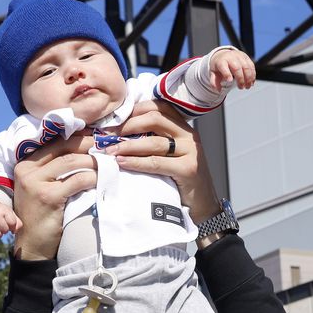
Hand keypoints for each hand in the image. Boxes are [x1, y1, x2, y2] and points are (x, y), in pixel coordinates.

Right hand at [0, 201, 22, 241]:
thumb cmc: (1, 213)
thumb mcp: (10, 213)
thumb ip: (17, 222)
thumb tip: (14, 232)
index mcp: (4, 210)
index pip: (12, 223)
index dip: (13, 226)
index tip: (10, 224)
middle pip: (5, 230)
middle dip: (5, 230)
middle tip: (2, 226)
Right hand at [11, 131, 97, 259]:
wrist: (33, 244)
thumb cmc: (42, 214)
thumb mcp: (43, 186)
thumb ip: (55, 169)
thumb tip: (85, 148)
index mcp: (25, 163)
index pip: (55, 142)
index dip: (78, 137)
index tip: (97, 136)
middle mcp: (27, 169)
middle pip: (64, 147)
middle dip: (89, 143)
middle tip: (108, 145)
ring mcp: (35, 182)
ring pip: (72, 162)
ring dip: (93, 161)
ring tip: (108, 163)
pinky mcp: (48, 197)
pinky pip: (77, 181)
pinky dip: (93, 178)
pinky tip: (102, 180)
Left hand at [108, 101, 215, 222]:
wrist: (203, 205)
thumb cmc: (181, 180)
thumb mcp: (170, 155)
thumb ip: (156, 141)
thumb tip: (122, 133)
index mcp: (184, 128)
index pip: (158, 107)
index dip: (135, 110)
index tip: (115, 120)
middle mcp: (189, 135)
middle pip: (155, 118)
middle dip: (128, 125)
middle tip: (109, 135)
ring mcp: (191, 151)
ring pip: (154, 141)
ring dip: (128, 145)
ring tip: (111, 150)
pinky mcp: (188, 169)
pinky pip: (156, 162)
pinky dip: (136, 162)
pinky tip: (122, 162)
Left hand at [209, 48, 255, 90]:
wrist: (224, 55)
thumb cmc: (219, 66)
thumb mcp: (214, 73)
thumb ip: (214, 82)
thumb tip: (218, 90)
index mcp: (221, 61)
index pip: (223, 66)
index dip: (227, 73)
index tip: (229, 81)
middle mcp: (231, 57)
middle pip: (237, 68)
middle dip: (240, 79)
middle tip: (241, 87)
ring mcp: (239, 56)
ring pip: (246, 67)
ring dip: (248, 78)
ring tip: (247, 86)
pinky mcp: (246, 57)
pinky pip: (251, 66)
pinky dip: (252, 75)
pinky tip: (251, 82)